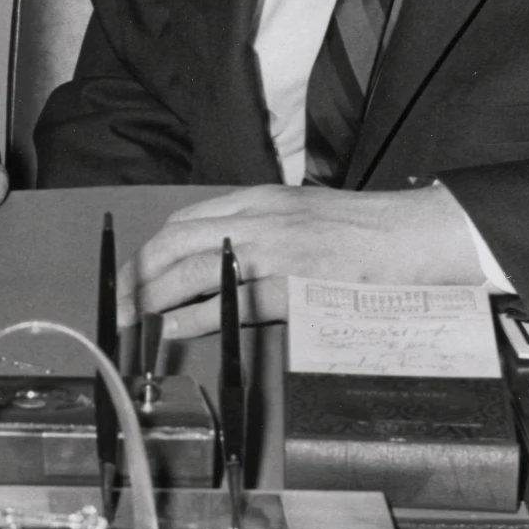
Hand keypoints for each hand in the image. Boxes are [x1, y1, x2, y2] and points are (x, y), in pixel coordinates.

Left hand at [125, 182, 482, 338]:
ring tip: (132, 318)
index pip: (185, 222)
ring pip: (193, 269)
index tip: (133, 273)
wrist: (410, 236)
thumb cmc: (361, 231)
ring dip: (153, 296)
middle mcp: (258, 219)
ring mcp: (273, 251)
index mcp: (258, 200)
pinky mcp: (291, 284)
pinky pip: (229, 302)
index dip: (151, 250)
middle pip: (176, 242)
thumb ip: (257, 229)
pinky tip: (173, 328)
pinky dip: (193, 316)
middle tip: (117, 302)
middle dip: (138, 274)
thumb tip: (217, 259)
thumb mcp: (300, 215)